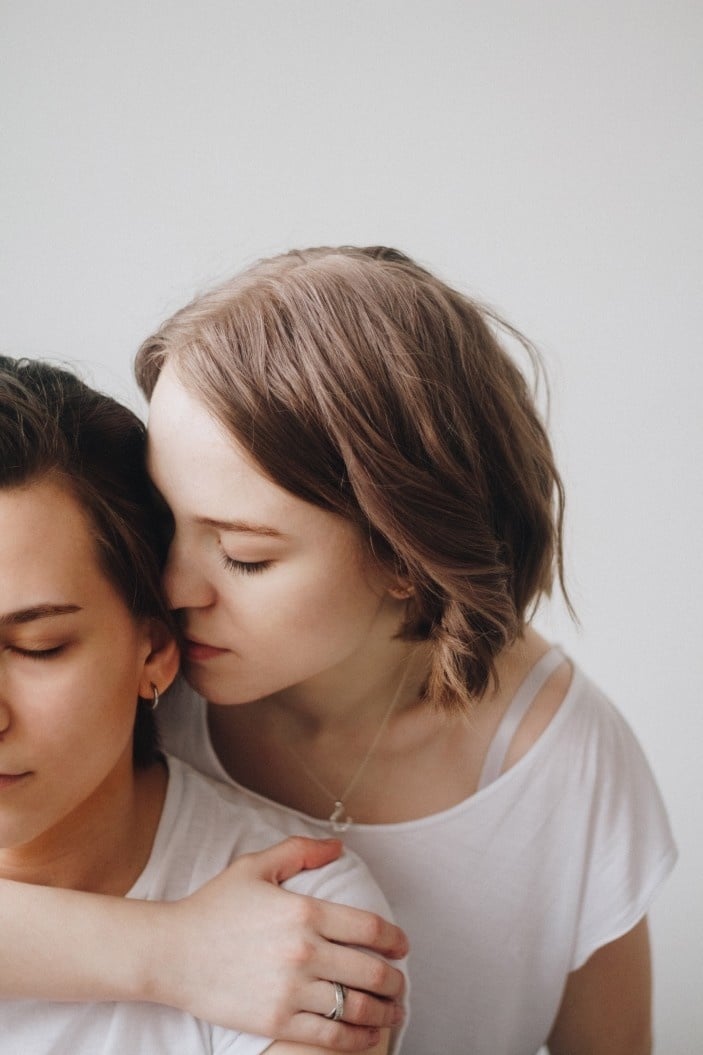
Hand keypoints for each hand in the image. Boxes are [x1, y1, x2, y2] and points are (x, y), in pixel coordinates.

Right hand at [153, 837, 406, 1050]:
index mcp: (304, 912)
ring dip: (384, 1013)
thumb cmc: (213, 907)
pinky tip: (367, 1037)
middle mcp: (303, 952)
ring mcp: (291, 990)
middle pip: (370, 971)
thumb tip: (338, 846)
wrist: (171, 952)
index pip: (369, 928)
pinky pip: (329, 1037)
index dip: (395, 940)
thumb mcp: (255, 867)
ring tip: (393, 1013)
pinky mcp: (276, 1022)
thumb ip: (300, 851)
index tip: (402, 947)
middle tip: (402, 985)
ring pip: (355, 1008)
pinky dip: (357, 1039)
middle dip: (396, 982)